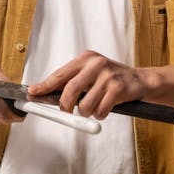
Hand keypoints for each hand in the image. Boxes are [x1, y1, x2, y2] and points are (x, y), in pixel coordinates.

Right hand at [0, 62, 25, 127]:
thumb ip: (3, 77)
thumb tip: (15, 86)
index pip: (8, 110)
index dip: (18, 107)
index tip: (24, 102)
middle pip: (9, 118)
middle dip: (16, 111)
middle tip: (18, 102)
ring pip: (5, 121)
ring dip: (10, 113)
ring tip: (9, 102)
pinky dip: (3, 115)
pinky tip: (1, 106)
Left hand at [28, 50, 145, 119]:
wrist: (140, 80)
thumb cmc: (111, 79)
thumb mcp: (91, 73)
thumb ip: (72, 81)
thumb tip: (46, 93)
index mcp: (85, 58)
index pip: (60, 74)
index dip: (44, 85)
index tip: (33, 93)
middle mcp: (96, 64)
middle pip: (70, 91)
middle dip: (65, 106)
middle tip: (67, 111)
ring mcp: (108, 76)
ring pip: (85, 105)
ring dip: (87, 112)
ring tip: (95, 106)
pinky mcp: (118, 88)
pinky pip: (100, 111)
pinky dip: (100, 115)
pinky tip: (106, 108)